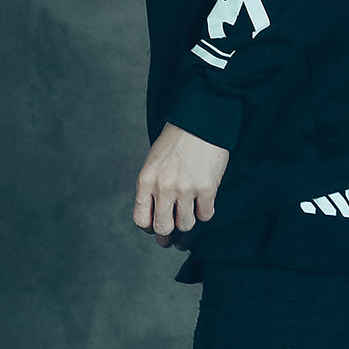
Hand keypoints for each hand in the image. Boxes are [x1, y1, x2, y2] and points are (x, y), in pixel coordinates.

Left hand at [133, 123, 229, 246]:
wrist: (201, 118)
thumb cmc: (177, 139)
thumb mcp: (154, 162)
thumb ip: (152, 188)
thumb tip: (158, 219)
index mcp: (146, 180)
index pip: (141, 221)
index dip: (151, 226)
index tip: (158, 221)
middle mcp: (163, 187)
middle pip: (163, 228)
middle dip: (170, 230)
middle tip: (176, 222)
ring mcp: (186, 189)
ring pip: (186, 225)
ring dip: (190, 218)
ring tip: (192, 204)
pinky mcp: (207, 187)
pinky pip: (206, 215)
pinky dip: (206, 210)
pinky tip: (205, 197)